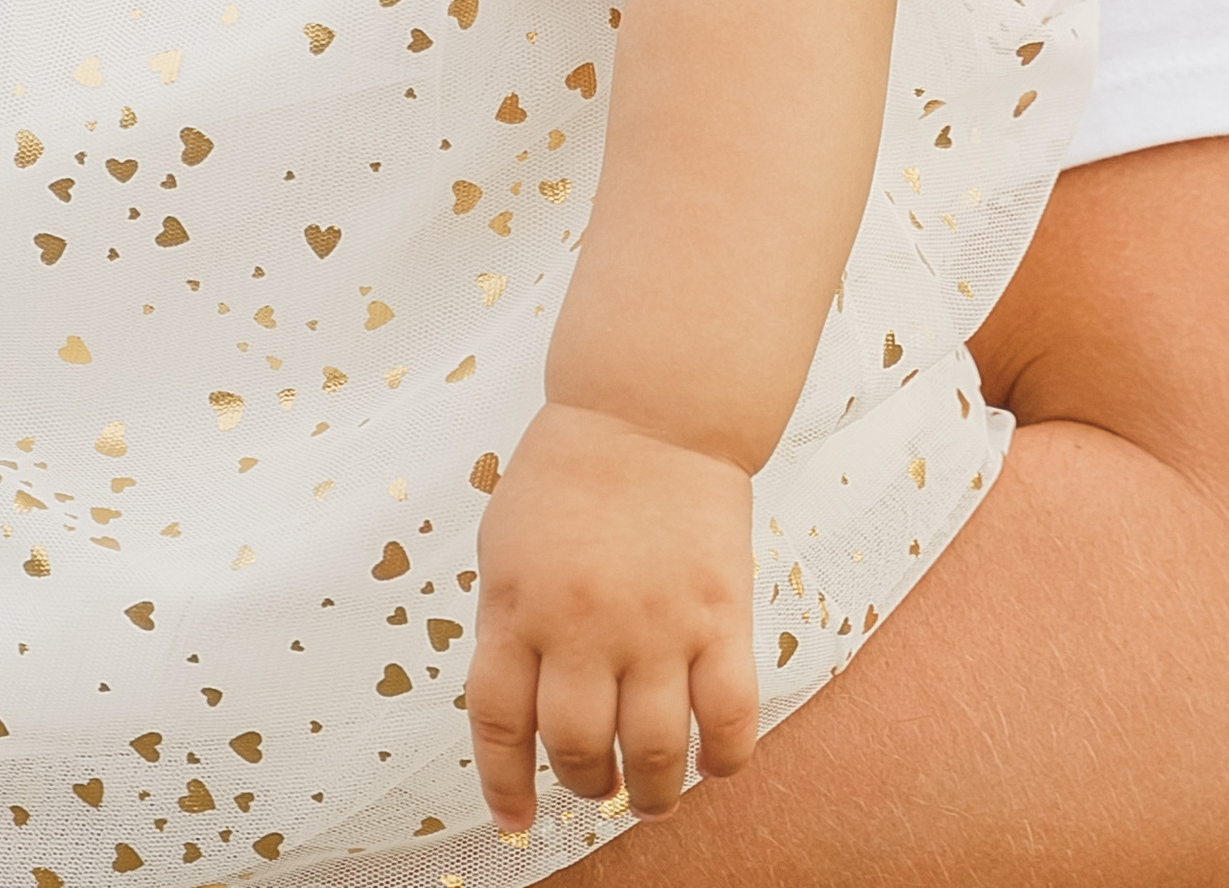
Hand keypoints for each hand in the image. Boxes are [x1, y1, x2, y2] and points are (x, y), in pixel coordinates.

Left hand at [467, 404, 758, 829]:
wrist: (650, 409)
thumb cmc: (572, 470)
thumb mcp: (505, 542)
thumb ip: (508, 623)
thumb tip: (514, 706)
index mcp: (517, 607)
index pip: (499, 724)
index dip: (504, 786)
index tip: (515, 820)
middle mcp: (582, 627)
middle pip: (578, 748)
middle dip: (587, 784)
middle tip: (598, 785)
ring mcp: (655, 626)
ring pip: (653, 752)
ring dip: (653, 792)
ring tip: (654, 795)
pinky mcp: (718, 617)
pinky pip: (729, 718)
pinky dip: (724, 759)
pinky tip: (714, 764)